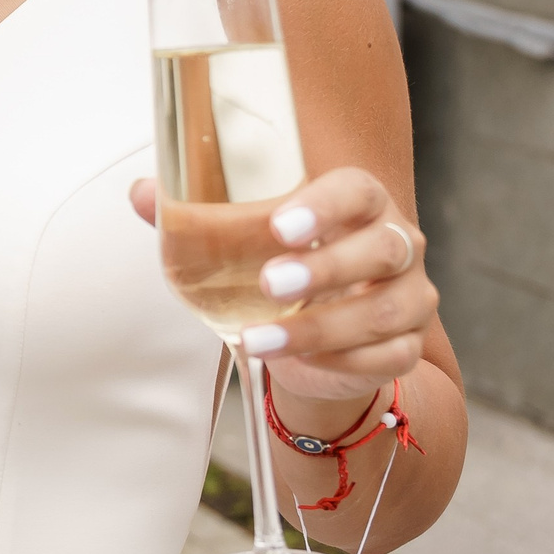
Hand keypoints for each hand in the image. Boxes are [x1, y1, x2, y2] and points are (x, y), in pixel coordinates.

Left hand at [132, 169, 435, 402]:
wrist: (318, 333)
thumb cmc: (283, 265)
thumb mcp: (244, 240)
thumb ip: (196, 215)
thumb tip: (143, 193)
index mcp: (361, 202)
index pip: (357, 190)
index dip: (324, 205)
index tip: (279, 225)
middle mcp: (398, 244)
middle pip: (383, 248)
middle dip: (326, 268)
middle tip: (269, 283)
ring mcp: (410, 298)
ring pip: (383, 311)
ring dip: (320, 328)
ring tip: (258, 339)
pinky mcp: (406, 347)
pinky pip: (388, 358)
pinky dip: (341, 363)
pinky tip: (298, 363)